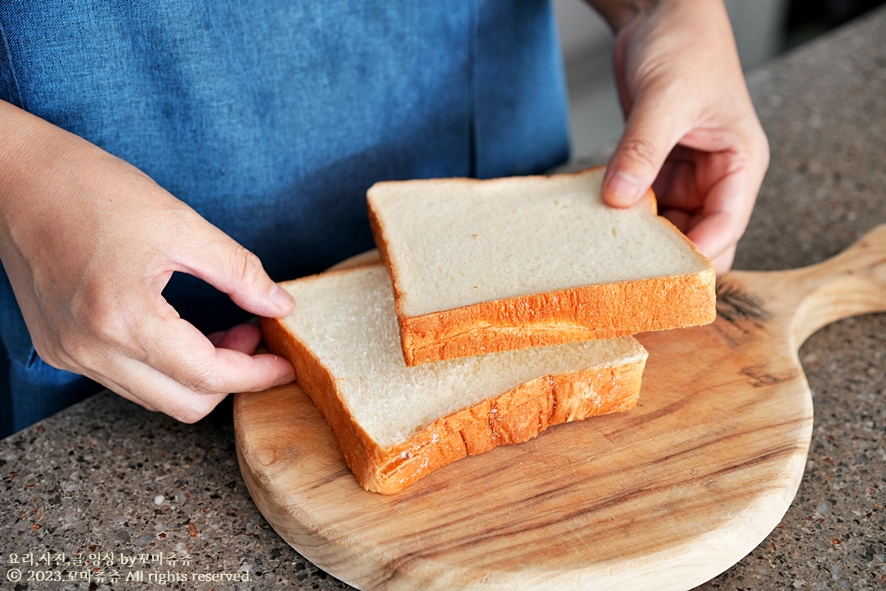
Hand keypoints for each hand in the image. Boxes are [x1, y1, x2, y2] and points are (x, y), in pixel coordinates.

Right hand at [0, 101, 294, 421]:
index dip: (256, 374)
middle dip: (231, 379)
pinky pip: (127, 379)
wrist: (15, 176)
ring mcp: (69, 353)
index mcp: (122, 319)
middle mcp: (90, 350)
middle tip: (253, 336)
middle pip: (184, 403)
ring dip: (198, 375)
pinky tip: (182, 331)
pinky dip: (164, 366)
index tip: (285, 362)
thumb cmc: (92, 189)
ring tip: (223, 329)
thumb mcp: (182, 224)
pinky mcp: (59, 347)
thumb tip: (279, 306)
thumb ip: (239, 271)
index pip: (207, 376)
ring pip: (155, 396)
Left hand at [590, 0, 769, 272]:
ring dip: (638, 238)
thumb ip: (643, 149)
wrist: (661, 17)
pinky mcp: (656, 170)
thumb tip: (620, 198)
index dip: (696, 253)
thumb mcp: (666, 98)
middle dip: (666, 254)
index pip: (726, 225)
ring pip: (665, 228)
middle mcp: (716, 177)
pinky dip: (621, 216)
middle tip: (624, 269)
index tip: (659, 272)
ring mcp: (685, 176)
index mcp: (740, 163)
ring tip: (603, 247)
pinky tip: (596, 222)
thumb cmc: (685, 45)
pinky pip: (641, 206)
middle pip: (696, 237)